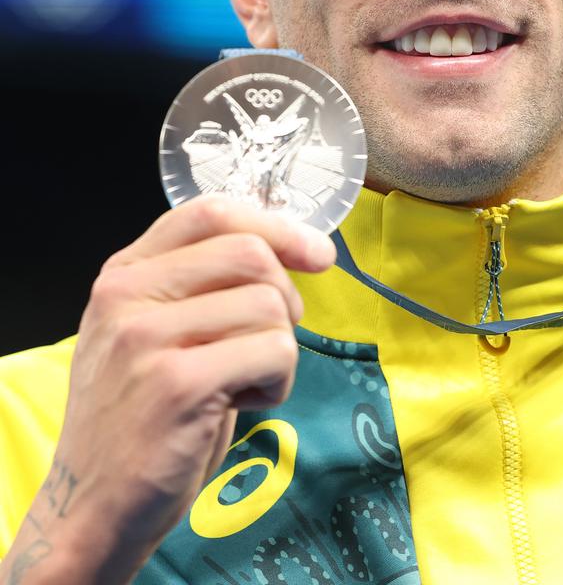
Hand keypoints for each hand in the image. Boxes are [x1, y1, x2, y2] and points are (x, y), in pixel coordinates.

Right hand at [8, 196, 335, 583]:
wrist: (92, 505)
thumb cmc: (142, 417)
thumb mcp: (151, 331)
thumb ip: (199, 283)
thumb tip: (293, 248)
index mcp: (125, 273)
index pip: (211, 211)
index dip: (275, 225)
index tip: (316, 253)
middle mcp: (127, 293)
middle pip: (251, 254)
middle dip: (286, 298)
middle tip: (269, 342)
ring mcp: (147, 336)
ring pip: (269, 306)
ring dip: (279, 351)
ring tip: (243, 382)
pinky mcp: (177, 383)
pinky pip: (275, 353)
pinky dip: (279, 383)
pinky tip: (243, 404)